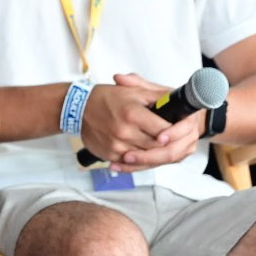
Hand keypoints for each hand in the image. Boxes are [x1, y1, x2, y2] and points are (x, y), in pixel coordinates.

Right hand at [79, 73, 203, 171]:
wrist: (78, 108)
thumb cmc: (105, 98)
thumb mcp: (133, 91)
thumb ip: (157, 97)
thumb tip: (177, 102)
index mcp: (133, 114)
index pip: (164, 130)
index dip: (173, 132)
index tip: (176, 131)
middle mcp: (124, 132)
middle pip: (157, 146)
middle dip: (165, 144)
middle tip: (169, 140)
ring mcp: (117, 146)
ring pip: (146, 157)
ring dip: (153, 153)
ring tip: (155, 146)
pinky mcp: (110, 155)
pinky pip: (130, 163)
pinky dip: (137, 158)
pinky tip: (140, 151)